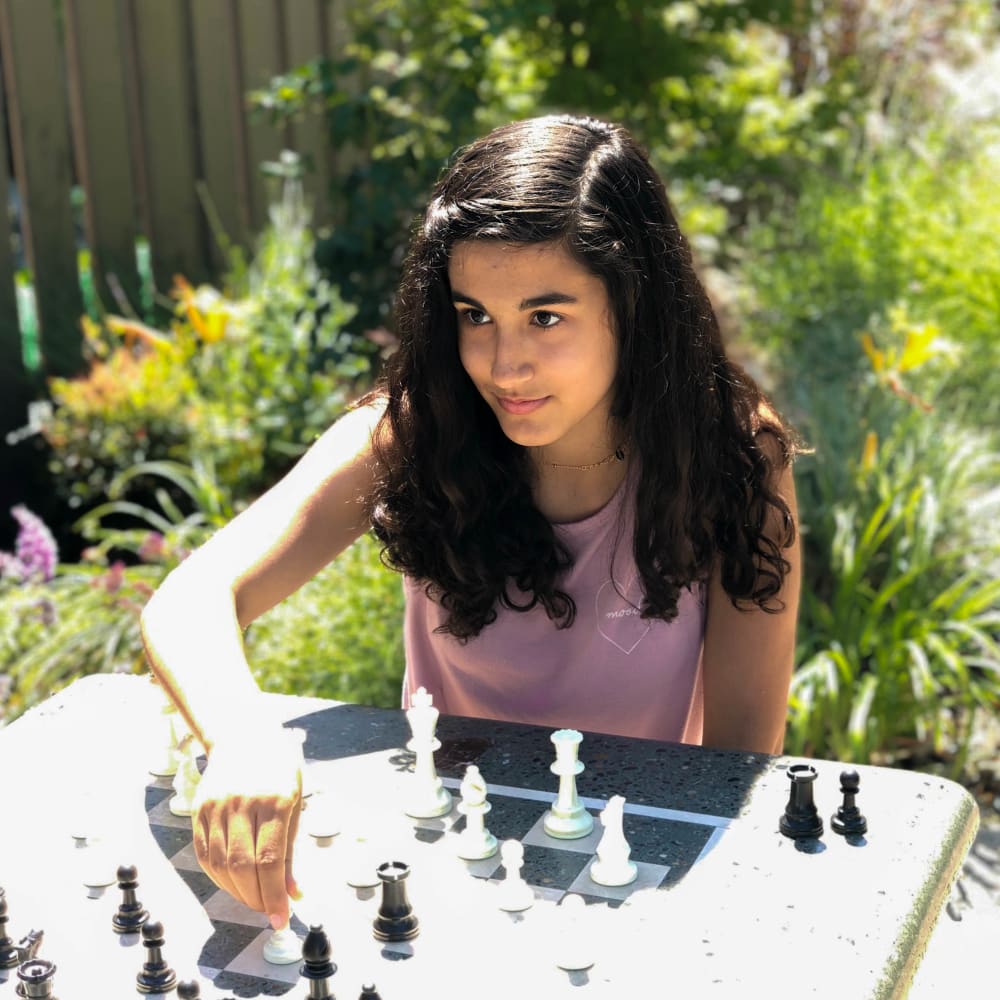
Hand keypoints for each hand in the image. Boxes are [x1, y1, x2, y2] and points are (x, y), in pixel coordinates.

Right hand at [191, 728, 303, 928]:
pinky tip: (234, 883)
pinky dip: (219, 877)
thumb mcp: (294, 802)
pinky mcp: (198, 811)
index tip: (282, 917)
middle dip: (257, 898)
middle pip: (243, 867)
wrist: (244, 735)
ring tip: (255, 899)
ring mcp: (216, 807)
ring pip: (221, 865)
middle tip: (269, 910)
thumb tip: (292, 893)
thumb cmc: (277, 769)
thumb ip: (290, 849)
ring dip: (238, 892)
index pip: (270, 860)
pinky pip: (205, 855)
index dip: (275, 894)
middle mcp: (242, 804)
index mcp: (274, 800)